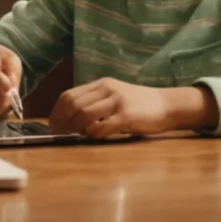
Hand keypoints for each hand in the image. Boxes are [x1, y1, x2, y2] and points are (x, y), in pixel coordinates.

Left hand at [49, 79, 214, 138]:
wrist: (167, 105)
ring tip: (77, 136)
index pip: (69, 95)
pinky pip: (102, 126)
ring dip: (76, 128)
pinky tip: (93, 137)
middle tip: (61, 133)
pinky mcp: (127, 116)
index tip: (53, 125)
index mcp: (101, 84)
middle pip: (73, 104)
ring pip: (84, 114)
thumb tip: (70, 119)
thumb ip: (95, 102)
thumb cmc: (139, 104)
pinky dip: (93, 134)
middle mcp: (107, 89)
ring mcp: (117, 102)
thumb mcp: (114, 96)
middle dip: (63, 121)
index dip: (57, 112)